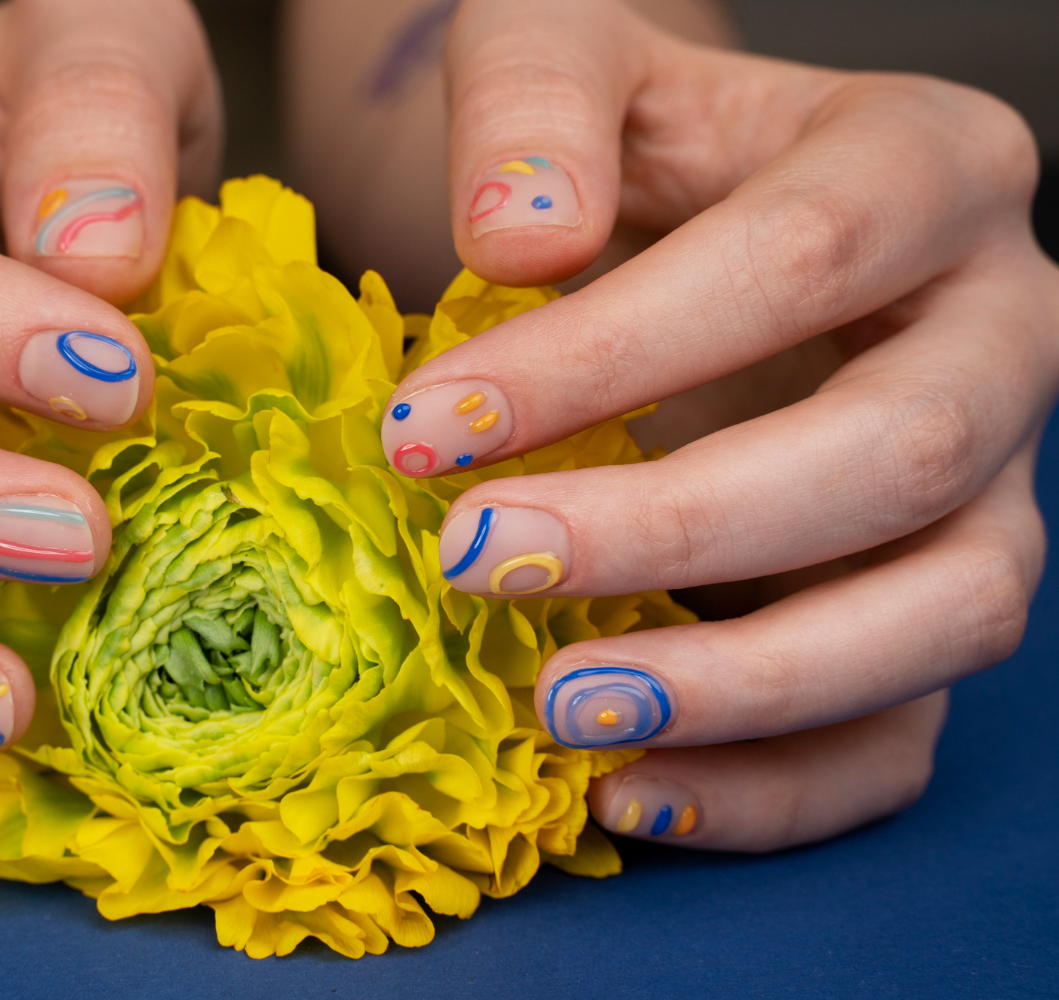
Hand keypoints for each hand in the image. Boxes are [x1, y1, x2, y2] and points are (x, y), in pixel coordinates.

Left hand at [363, 0, 1054, 848]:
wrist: (684, 216)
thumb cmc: (628, 139)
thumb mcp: (565, 53)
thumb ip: (535, 105)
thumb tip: (517, 239)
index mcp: (927, 169)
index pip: (801, 261)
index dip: (613, 356)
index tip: (425, 426)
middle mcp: (996, 331)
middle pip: (898, 450)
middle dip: (676, 528)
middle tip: (475, 562)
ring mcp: (990, 484)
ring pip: (949, 609)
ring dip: (750, 685)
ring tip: (560, 711)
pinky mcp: (930, 602)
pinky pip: (906, 727)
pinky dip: (781, 784)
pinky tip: (629, 789)